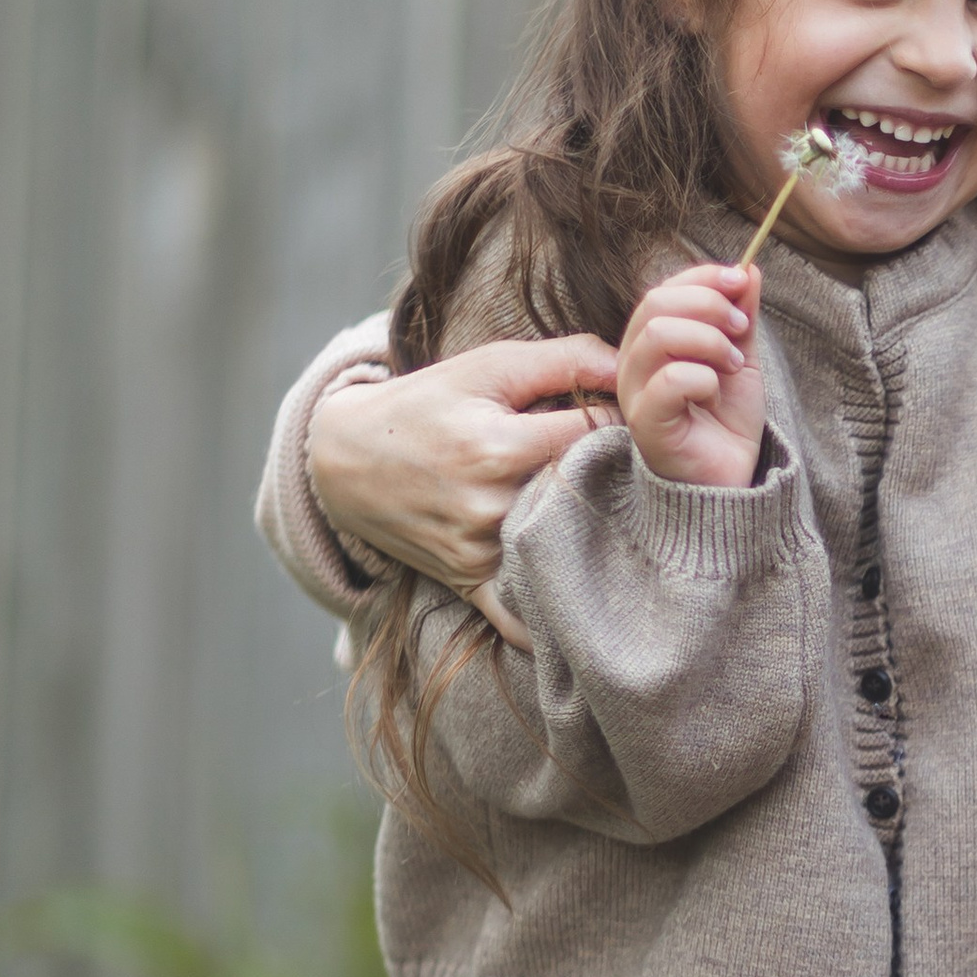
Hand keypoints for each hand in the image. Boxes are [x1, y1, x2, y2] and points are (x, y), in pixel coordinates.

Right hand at [310, 339, 622, 618]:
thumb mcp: (488, 366)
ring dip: (587, 524)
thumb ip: (567, 359)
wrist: (344, 459)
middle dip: (609, 476)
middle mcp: (490, 506)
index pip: (599, 437)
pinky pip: (520, 616)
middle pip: (588, 494)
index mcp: (498, 447)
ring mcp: (479, 550)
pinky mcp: (468, 581)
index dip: (620, 424)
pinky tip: (572, 590)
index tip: (619, 420)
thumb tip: (632, 370)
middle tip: (612, 462)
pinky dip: (547, 609)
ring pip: (565, 543)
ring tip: (585, 500)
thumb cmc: (425, 405)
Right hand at [617, 263, 766, 486]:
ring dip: (709, 342)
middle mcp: (633, 363)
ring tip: (732, 365)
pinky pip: (670, 379)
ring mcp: (634, 393)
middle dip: (709, 307)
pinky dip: (705, 379)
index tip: (742, 283)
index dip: (703, 278)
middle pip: (655, 304)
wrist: (728, 479)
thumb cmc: (726, 422)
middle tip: (741, 331)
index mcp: (650, 343)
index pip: (663, 290)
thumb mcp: (741, 359)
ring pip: (659, 335)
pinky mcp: (645, 423)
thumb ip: (741, 317)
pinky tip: (714, 394)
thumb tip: (749, 270)